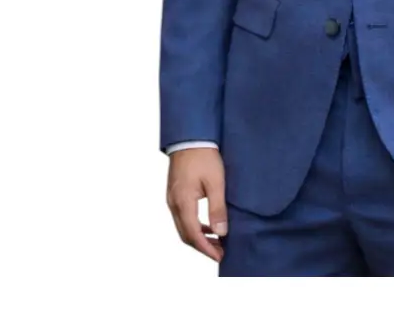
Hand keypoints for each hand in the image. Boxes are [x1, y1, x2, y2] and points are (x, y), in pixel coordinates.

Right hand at [166, 147, 227, 261]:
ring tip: (217, 241)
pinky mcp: (175, 194)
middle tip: (220, 252)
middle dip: (202, 246)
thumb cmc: (204, 156)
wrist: (189, 136)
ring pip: (183, 227)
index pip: (193, 235)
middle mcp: (173, 204)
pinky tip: (208, 226)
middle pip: (185, 235)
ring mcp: (172, 199)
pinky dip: (194, 226)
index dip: (206, 249)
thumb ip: (217, 208)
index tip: (220, 257)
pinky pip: (182, 217)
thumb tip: (221, 232)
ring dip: (199, 237)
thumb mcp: (216, 182)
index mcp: (182, 202)